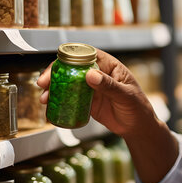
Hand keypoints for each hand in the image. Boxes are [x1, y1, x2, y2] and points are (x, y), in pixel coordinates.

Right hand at [38, 49, 155, 136]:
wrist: (138, 127)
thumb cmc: (138, 107)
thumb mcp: (126, 96)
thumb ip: (109, 86)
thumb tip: (91, 75)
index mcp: (109, 66)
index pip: (87, 55)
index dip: (70, 58)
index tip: (57, 67)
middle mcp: (98, 74)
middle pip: (72, 68)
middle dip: (55, 74)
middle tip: (43, 84)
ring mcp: (91, 88)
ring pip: (68, 83)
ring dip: (54, 89)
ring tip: (44, 99)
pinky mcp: (87, 101)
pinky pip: (70, 99)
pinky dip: (59, 102)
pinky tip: (51, 108)